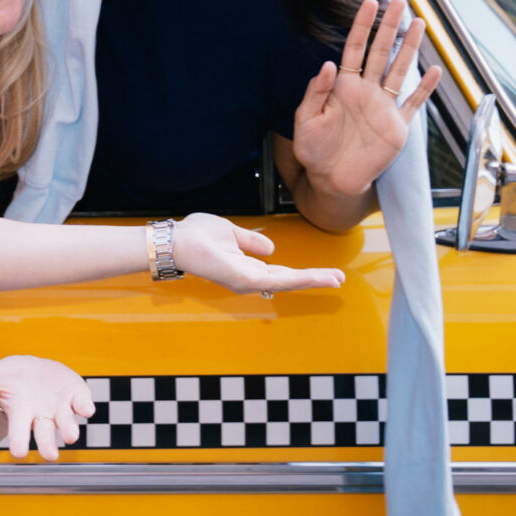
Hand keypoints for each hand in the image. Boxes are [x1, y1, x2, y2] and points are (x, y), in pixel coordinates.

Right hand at [0, 355, 96, 460]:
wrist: (33, 370)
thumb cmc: (10, 377)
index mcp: (21, 415)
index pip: (18, 433)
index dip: (19, 442)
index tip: (18, 454)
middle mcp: (42, 416)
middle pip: (45, 434)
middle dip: (47, 445)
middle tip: (50, 456)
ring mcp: (61, 407)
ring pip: (67, 423)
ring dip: (69, 429)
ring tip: (71, 437)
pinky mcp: (76, 395)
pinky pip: (82, 403)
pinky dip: (85, 406)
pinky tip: (86, 410)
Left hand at [171, 213, 347, 295]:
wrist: (176, 241)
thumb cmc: (195, 236)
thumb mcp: (230, 233)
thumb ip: (251, 241)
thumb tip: (270, 248)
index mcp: (245, 268)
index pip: (280, 272)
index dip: (303, 273)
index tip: (326, 273)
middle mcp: (247, 278)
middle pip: (287, 280)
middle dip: (314, 279)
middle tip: (339, 279)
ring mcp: (246, 281)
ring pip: (286, 282)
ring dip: (312, 279)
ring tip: (335, 278)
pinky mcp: (243, 280)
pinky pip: (276, 280)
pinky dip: (298, 279)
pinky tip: (315, 277)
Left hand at [291, 0, 441, 196]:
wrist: (330, 179)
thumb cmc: (314, 149)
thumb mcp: (305, 120)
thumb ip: (315, 92)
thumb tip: (329, 64)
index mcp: (342, 86)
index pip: (355, 49)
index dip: (362, 26)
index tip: (369, 3)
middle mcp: (365, 91)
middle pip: (380, 52)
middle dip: (389, 27)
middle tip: (399, 2)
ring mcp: (383, 107)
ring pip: (400, 71)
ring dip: (410, 48)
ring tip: (419, 24)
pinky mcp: (396, 127)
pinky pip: (413, 103)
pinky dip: (425, 88)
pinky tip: (434, 70)